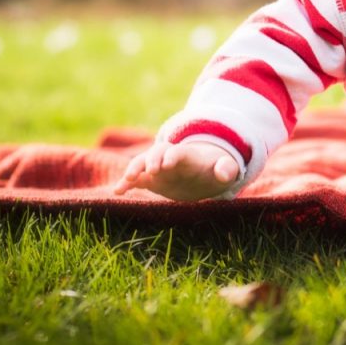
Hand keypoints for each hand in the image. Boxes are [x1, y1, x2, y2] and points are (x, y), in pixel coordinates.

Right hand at [114, 141, 240, 200]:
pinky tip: (117, 192)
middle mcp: (169, 158)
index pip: (178, 151)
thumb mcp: (225, 169)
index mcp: (188, 155)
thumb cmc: (215, 170)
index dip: (172, 156)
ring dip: (134, 169)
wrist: (204, 172)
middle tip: (150, 171)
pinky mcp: (151, 179)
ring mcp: (158, 167)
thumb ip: (227, 169)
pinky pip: (136, 179)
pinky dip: (126, 183)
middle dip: (152, 159)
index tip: (166, 165)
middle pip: (157, 152)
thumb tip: (225, 174)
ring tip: (126, 181)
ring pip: (142, 163)